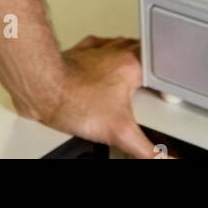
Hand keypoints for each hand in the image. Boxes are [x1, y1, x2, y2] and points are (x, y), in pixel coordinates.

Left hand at [31, 34, 176, 158]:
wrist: (41, 86)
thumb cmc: (74, 99)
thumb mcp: (120, 131)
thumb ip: (147, 149)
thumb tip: (163, 158)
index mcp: (130, 63)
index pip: (158, 62)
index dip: (164, 80)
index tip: (166, 94)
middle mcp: (114, 51)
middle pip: (139, 53)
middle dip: (145, 72)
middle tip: (148, 92)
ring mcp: (94, 52)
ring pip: (117, 49)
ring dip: (123, 62)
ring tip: (127, 82)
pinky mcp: (76, 55)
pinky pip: (94, 51)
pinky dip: (99, 60)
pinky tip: (98, 72)